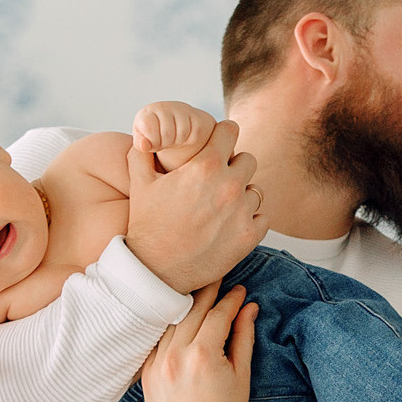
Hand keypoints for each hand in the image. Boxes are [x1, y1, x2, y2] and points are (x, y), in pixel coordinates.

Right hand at [126, 119, 263, 292]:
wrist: (156, 271)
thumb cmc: (147, 226)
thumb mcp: (139, 182)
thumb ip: (142, 151)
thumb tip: (143, 135)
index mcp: (205, 166)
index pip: (230, 130)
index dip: (222, 136)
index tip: (217, 146)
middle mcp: (229, 185)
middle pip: (248, 159)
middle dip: (234, 167)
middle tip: (217, 182)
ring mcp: (242, 212)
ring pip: (255, 190)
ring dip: (242, 195)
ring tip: (220, 208)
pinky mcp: (249, 236)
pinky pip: (262, 217)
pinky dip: (250, 219)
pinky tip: (230, 225)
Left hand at [133, 101, 216, 163]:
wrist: (176, 124)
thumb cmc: (156, 134)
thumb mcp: (144, 140)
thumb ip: (140, 144)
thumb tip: (143, 145)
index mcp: (147, 113)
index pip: (149, 130)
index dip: (152, 142)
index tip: (152, 142)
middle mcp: (163, 107)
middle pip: (167, 135)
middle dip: (166, 144)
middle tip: (164, 142)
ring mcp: (180, 110)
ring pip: (181, 135)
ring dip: (177, 143)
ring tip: (173, 140)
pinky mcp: (196, 117)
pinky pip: (193, 136)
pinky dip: (188, 141)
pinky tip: (183, 138)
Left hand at [140, 284, 256, 401]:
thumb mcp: (242, 376)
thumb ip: (243, 337)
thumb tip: (248, 307)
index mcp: (203, 356)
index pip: (218, 314)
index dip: (232, 299)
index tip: (241, 289)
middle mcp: (176, 357)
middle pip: (192, 311)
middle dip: (208, 292)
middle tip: (218, 277)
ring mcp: (157, 365)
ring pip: (172, 322)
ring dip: (186, 305)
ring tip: (199, 293)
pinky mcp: (146, 374)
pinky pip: (158, 340)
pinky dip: (170, 327)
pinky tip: (178, 317)